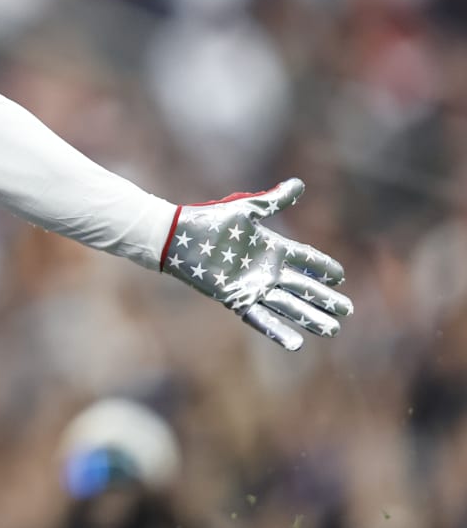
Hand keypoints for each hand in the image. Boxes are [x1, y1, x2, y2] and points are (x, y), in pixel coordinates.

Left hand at [161, 178, 352, 350]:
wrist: (179, 236)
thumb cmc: (210, 220)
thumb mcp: (246, 210)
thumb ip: (274, 201)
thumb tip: (299, 183)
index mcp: (272, 247)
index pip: (306, 258)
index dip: (323, 267)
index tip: (341, 276)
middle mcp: (266, 270)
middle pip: (304, 287)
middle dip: (325, 298)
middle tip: (348, 310)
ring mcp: (253, 286)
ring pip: (289, 305)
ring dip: (310, 318)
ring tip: (333, 330)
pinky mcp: (237, 299)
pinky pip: (261, 319)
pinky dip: (278, 331)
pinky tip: (297, 344)